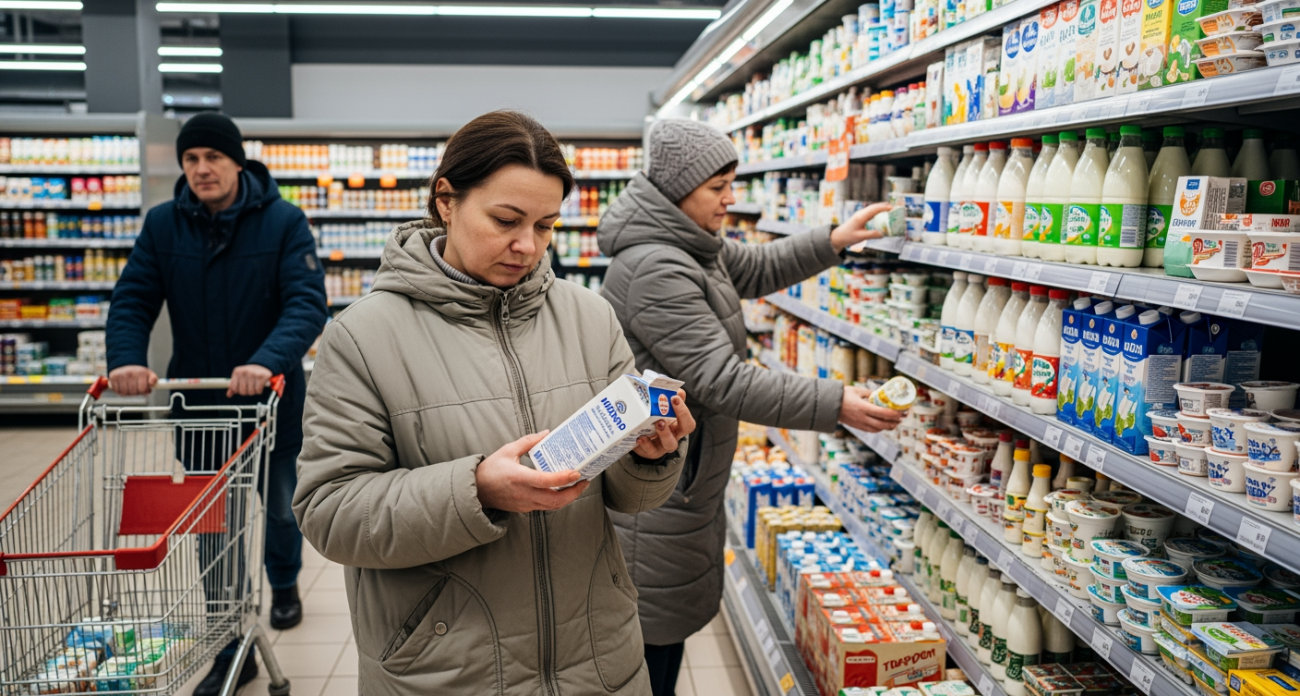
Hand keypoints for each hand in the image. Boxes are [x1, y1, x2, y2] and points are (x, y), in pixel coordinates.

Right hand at [108, 365, 156, 395]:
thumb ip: (154, 379)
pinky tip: (123, 386)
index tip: (144, 389)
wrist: (125, 360)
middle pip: (133, 392)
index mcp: (140, 373)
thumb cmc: (137, 370)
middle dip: (136, 392)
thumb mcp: (148, 373)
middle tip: (136, 388)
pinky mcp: (113, 377)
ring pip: (125, 393)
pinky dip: (119, 391)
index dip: (144, 391)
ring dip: (128, 392)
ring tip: (130, 387)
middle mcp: (130, 374)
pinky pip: (116, 390)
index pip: (143, 389)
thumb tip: (152, 384)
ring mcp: (121, 376)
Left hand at [227, 364, 272, 396]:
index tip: (242, 388)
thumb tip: (229, 395)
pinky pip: (258, 391)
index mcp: (237, 372)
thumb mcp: (239, 377)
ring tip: (255, 386)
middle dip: (247, 392)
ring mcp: (253, 374)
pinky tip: (259, 386)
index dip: (238, 391)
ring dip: (253, 392)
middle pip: (243, 392)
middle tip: (249, 388)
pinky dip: (259, 391)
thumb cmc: (249, 373)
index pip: (234, 388)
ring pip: (251, 392)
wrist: (262, 365)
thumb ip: (233, 385)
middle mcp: (244, 372)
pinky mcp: (262, 377)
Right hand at [476, 432, 591, 513]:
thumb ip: (528, 441)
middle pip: (554, 500)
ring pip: (552, 507)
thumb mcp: (508, 450)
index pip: (545, 481)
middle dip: (573, 493)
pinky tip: (564, 491)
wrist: (476, 490)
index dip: (563, 478)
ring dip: (568, 498)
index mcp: (518, 478)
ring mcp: (525, 504)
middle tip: (585, 481)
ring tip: (578, 486)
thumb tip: (546, 433)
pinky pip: (546, 507)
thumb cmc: (491, 469)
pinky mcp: (525, 508)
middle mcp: (523, 493)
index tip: (576, 473)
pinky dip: (558, 501)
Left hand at [632, 390, 694, 459]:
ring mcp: (664, 445)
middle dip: (681, 415)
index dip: (684, 409)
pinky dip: (646, 444)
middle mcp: (675, 435)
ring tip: (658, 423)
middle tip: (671, 403)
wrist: (637, 438)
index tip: (675, 397)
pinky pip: (651, 451)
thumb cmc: (651, 420)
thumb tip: (676, 389)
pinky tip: (640, 437)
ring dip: (665, 433)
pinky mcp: (651, 452)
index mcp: (678, 424)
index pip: (688, 418)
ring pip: (670, 444)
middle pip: (686, 428)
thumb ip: (667, 398)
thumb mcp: (659, 410)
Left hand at [829, 202, 895, 251]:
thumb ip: (872, 235)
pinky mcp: (860, 217)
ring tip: (890, 210)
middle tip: (895, 208)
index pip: (874, 209)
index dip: (884, 207)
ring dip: (881, 208)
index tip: (893, 208)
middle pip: (874, 207)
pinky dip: (877, 211)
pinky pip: (870, 212)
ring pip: (872, 208)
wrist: (839, 236)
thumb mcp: (861, 237)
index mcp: (861, 217)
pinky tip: (882, 215)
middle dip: (885, 206)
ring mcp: (860, 214)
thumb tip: (883, 234)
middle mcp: (861, 213)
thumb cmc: (848, 237)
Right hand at [840, 385, 904, 432]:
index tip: (902, 411)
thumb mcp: (857, 390)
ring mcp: (859, 424)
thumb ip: (870, 393)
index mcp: (863, 407)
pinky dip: (879, 429)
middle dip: (894, 422)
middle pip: (883, 424)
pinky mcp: (857, 427)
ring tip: (894, 423)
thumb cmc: (842, 395)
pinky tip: (882, 425)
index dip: (895, 414)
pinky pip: (871, 430)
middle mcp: (862, 418)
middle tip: (901, 418)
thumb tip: (881, 394)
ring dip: (888, 427)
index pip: (884, 413)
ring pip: (878, 429)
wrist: (828, 405)